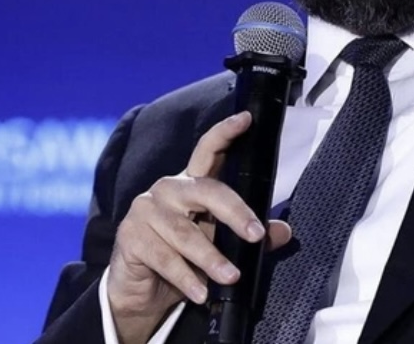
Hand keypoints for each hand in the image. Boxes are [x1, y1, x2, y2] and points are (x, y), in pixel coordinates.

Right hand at [106, 111, 292, 343]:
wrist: (141, 294)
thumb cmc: (184, 262)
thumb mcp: (220, 248)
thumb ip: (249, 237)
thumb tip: (283, 231)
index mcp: (190, 184)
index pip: (207, 151)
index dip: (225, 133)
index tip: (246, 119)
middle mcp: (168, 189)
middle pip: (205, 190)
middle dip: (234, 211)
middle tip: (255, 235)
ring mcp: (146, 211)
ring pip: (186, 232)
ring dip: (211, 258)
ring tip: (230, 277)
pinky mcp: (131, 236)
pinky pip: (165, 257)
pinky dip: (186, 277)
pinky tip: (201, 293)